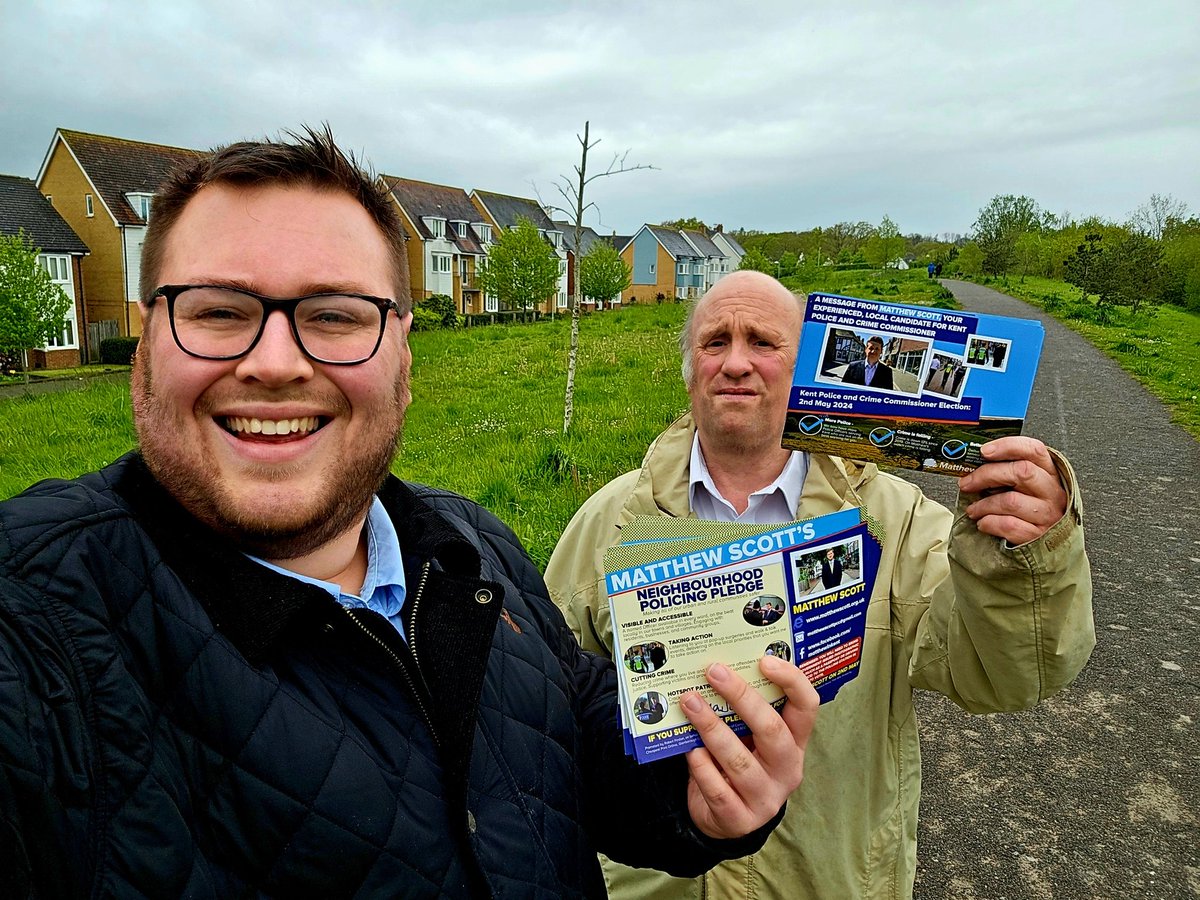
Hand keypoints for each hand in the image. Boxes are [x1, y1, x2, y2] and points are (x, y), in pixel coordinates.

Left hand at [680, 655, 817, 839]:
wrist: (723, 818)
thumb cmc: (736, 762)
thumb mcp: (748, 737)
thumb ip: (741, 711)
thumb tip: (716, 670)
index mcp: (795, 743)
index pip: (807, 707)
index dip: (791, 681)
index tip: (764, 660)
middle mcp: (787, 769)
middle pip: (771, 729)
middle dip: (740, 696)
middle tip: (713, 672)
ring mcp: (766, 799)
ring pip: (739, 760)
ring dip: (711, 727)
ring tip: (689, 702)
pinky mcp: (741, 820)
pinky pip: (718, 790)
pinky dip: (701, 766)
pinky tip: (689, 748)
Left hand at [958, 436, 1066, 544]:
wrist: (1046, 547)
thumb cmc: (1028, 511)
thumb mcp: (1023, 487)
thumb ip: (1005, 473)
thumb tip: (972, 466)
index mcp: (1049, 473)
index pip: (1034, 450)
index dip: (1008, 446)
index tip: (983, 451)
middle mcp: (1053, 492)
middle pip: (1021, 472)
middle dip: (986, 475)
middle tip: (966, 483)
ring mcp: (1049, 515)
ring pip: (1011, 501)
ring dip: (983, 504)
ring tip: (973, 510)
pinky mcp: (1039, 536)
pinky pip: (1009, 525)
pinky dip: (989, 522)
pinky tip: (983, 523)